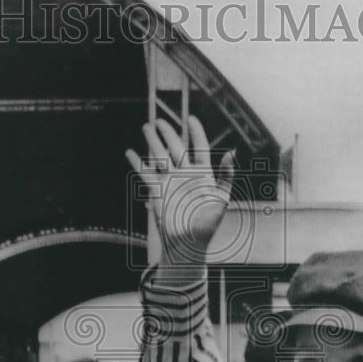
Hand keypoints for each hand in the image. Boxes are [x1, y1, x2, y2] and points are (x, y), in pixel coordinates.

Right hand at [126, 116, 233, 270]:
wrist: (188, 242)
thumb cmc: (208, 223)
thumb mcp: (222, 198)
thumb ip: (227, 175)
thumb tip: (231, 152)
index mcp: (203, 173)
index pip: (200, 147)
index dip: (196, 132)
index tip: (190, 119)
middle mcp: (186, 174)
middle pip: (176, 147)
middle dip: (168, 133)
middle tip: (160, 121)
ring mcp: (170, 181)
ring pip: (160, 156)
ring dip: (153, 142)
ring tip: (146, 127)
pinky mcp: (157, 191)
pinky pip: (146, 173)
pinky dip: (137, 163)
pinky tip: (130, 152)